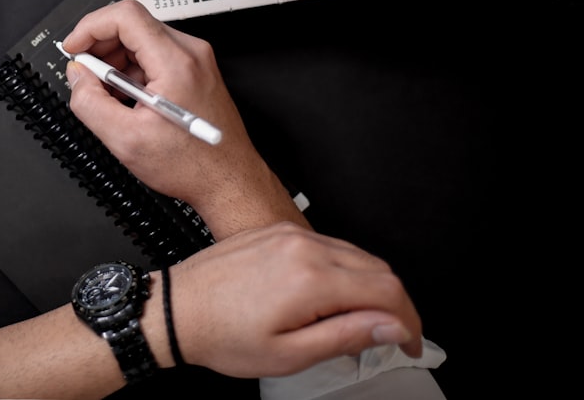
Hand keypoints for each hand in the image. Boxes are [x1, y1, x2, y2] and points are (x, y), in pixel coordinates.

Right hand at [61, 0, 307, 237]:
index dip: (90, 27)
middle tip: (87, 77)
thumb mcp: (126, 140)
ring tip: (109, 97)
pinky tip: (128, 101)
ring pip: (142, 40)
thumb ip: (90, 103)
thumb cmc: (192, 165)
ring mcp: (196, 60)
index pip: (126, 16)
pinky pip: (155, 56)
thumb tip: (76, 77)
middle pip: (133, 24)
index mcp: (176, 63)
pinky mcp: (196, 70)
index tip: (74, 47)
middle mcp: (191, 53)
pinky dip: (133, 72)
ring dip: (116, 62)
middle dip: (101, 47)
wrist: (228, 182)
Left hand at [168, 222, 424, 378]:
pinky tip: (331, 295)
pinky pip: (327, 244)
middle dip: (394, 303)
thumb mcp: (289, 354)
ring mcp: (288, 234)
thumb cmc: (221, 334)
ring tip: (359, 321)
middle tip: (390, 336)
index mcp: (311, 277)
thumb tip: (392, 326)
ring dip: (369, 285)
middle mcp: (302, 246)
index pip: (388, 290)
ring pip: (354, 253)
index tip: (410, 343)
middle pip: (377, 267)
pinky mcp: (276, 232)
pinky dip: (343, 269)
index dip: (410, 321)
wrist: (176, 309)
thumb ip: (347, 336)